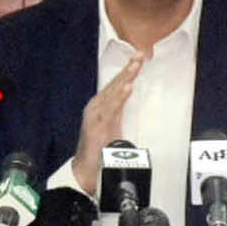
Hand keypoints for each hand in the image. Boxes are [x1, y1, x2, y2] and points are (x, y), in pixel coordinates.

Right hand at [71, 54, 144, 191]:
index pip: (116, 84)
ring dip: (125, 78)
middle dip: (128, 69)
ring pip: (113, 93)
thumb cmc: (100, 150)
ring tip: (135, 66)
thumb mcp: (113, 126)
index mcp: (101, 106)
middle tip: (140, 55)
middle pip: (114, 84)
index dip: (127, 70)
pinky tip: (127, 87)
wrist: (86, 171)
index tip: (139, 57)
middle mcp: (96, 107)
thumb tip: (133, 97)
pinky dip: (119, 97)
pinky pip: (110, 109)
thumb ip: (119, 111)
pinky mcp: (96, 126)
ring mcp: (95, 115)